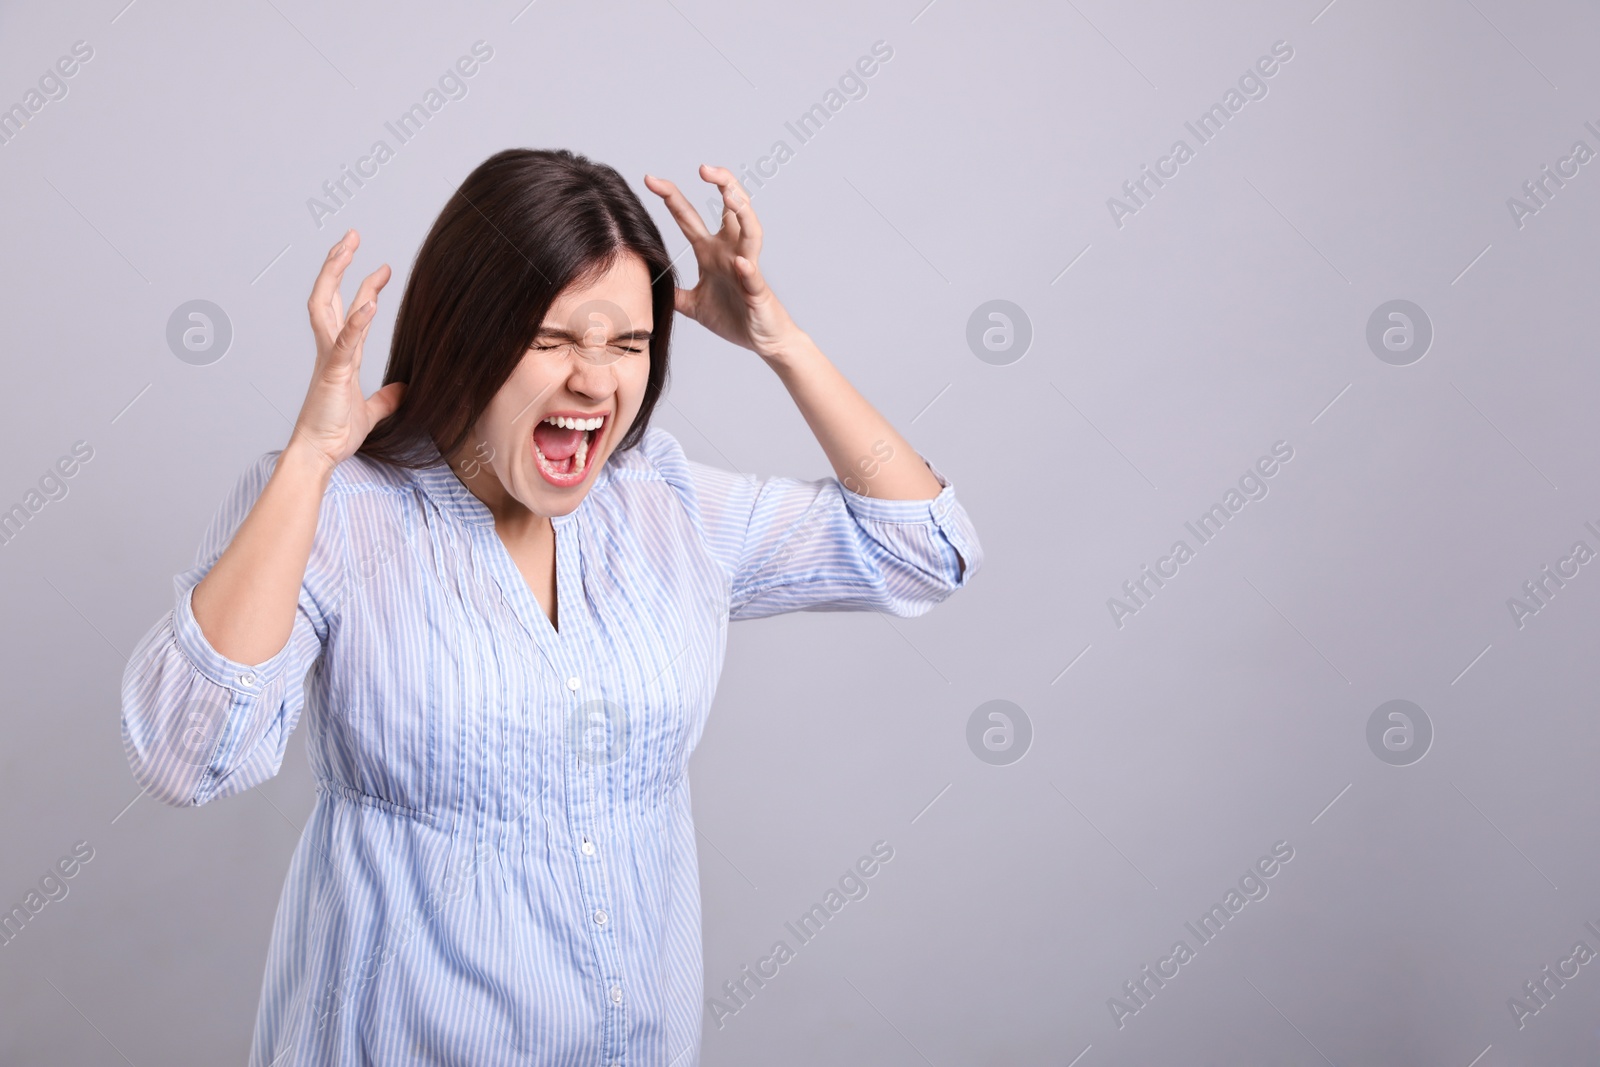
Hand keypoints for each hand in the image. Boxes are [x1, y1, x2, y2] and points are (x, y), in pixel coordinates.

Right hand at [290, 229, 404, 470]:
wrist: (319, 454)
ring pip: (325, 307)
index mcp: (340, 356)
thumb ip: (387, 398)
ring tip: (349, 248)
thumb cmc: (336, 433)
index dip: (364, 287)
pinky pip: (343, 343)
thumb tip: (405, 389)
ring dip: (336, 275)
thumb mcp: (372, 412)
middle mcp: (331, 350)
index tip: (381, 268)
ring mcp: (329, 359)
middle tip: (352, 236)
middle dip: (338, 264)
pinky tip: (369, 303)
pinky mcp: (332, 374)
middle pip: (329, 296)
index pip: (350, 311)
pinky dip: (355, 322)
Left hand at [643, 165, 805, 362]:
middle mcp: (730, 252)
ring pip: (750, 231)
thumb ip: (675, 293)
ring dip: (742, 212)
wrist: (762, 340)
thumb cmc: (733, 318)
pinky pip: (753, 276)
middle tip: (703, 167)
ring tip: (729, 195)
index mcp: (711, 252)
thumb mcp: (694, 306)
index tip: (650, 179)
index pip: (689, 217)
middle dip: (722, 184)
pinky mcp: (757, 291)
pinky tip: (742, 261)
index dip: (672, 197)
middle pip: (732, 208)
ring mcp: (747, 269)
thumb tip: (649, 287)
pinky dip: (748, 269)